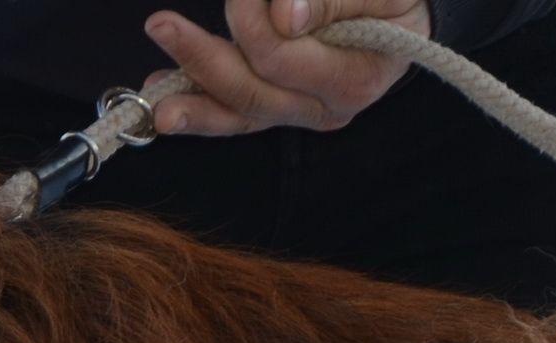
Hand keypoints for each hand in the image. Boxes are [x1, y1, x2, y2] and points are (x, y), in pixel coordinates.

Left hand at [144, 0, 432, 136]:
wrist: (406, 17)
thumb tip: (286, 15)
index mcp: (354, 79)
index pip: (284, 59)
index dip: (255, 25)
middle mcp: (324, 109)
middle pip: (252, 93)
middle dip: (204, 59)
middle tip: (162, 24)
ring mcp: (298, 113)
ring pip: (237, 114)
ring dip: (189, 99)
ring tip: (149, 91)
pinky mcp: (276, 106)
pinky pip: (231, 114)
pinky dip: (196, 103)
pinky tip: (160, 96)